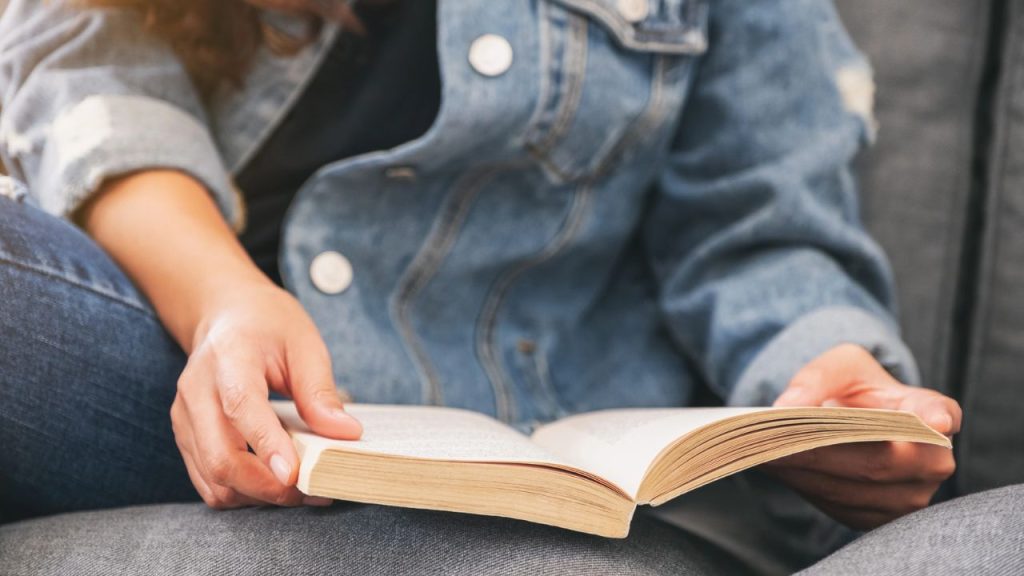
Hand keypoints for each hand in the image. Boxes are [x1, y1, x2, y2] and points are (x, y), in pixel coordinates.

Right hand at [170, 281, 361, 508]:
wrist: (226, 315)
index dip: (267, 445)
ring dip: (257, 496)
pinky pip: (209, 482)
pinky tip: (274, 484)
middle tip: (314, 490)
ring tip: (300, 489)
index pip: (240, 407)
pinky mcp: (186, 437)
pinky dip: (242, 493)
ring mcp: (185, 418)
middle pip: (220, 456)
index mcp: (228, 357)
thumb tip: (346, 434)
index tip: (295, 474)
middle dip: (268, 486)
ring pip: (213, 479)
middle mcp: (196, 391)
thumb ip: (320, 391)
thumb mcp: (304, 344)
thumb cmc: (268, 325)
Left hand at [762, 344, 960, 529]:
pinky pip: (842, 507)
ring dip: (808, 473)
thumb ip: (817, 378)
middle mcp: (931, 460)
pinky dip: (807, 487)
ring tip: (767, 450)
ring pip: (856, 490)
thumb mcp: (838, 365)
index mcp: (930, 411)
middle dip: (825, 452)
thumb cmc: (853, 388)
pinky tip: (779, 467)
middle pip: (881, 462)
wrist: (850, 420)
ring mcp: (909, 495)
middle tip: (778, 438)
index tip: (935, 421)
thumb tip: (789, 406)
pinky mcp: (879, 516)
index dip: (938, 419)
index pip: (941, 415)